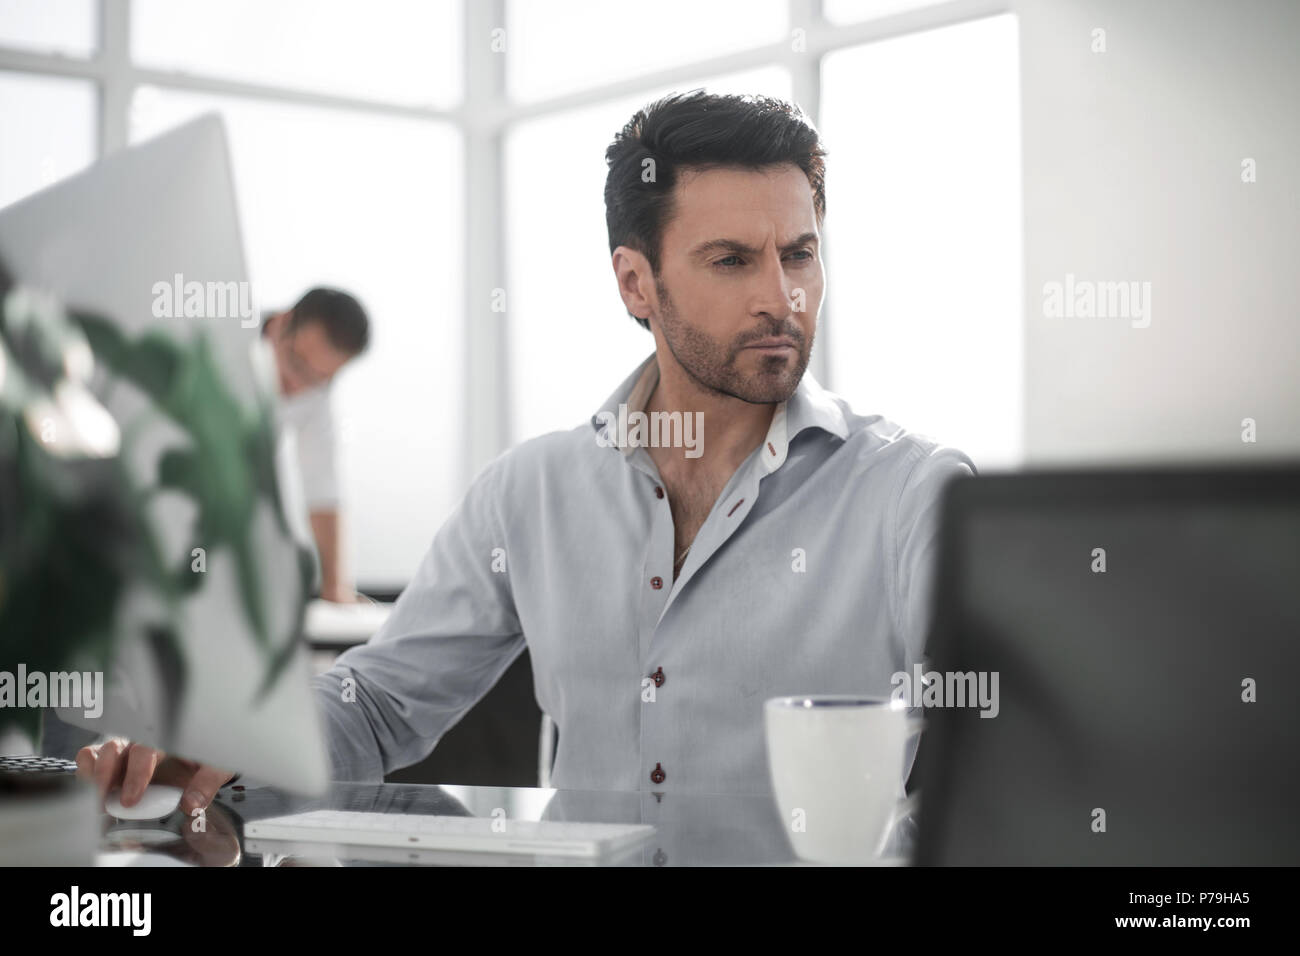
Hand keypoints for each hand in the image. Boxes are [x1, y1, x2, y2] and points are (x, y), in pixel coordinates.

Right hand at [75, 737, 235, 813]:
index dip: (137, 774)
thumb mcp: (216, 764)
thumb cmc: (206, 754)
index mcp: (168, 737)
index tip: (131, 799)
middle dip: (106, 776)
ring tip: (97, 802)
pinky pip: (90, 756)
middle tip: (105, 804)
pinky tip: (90, 793)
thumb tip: (191, 804)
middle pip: (115, 747)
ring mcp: (126, 747)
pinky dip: (84, 772)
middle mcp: (143, 740)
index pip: (146, 749)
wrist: (203, 748)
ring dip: (92, 776)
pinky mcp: (113, 758)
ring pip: (98, 751)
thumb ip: (206, 782)